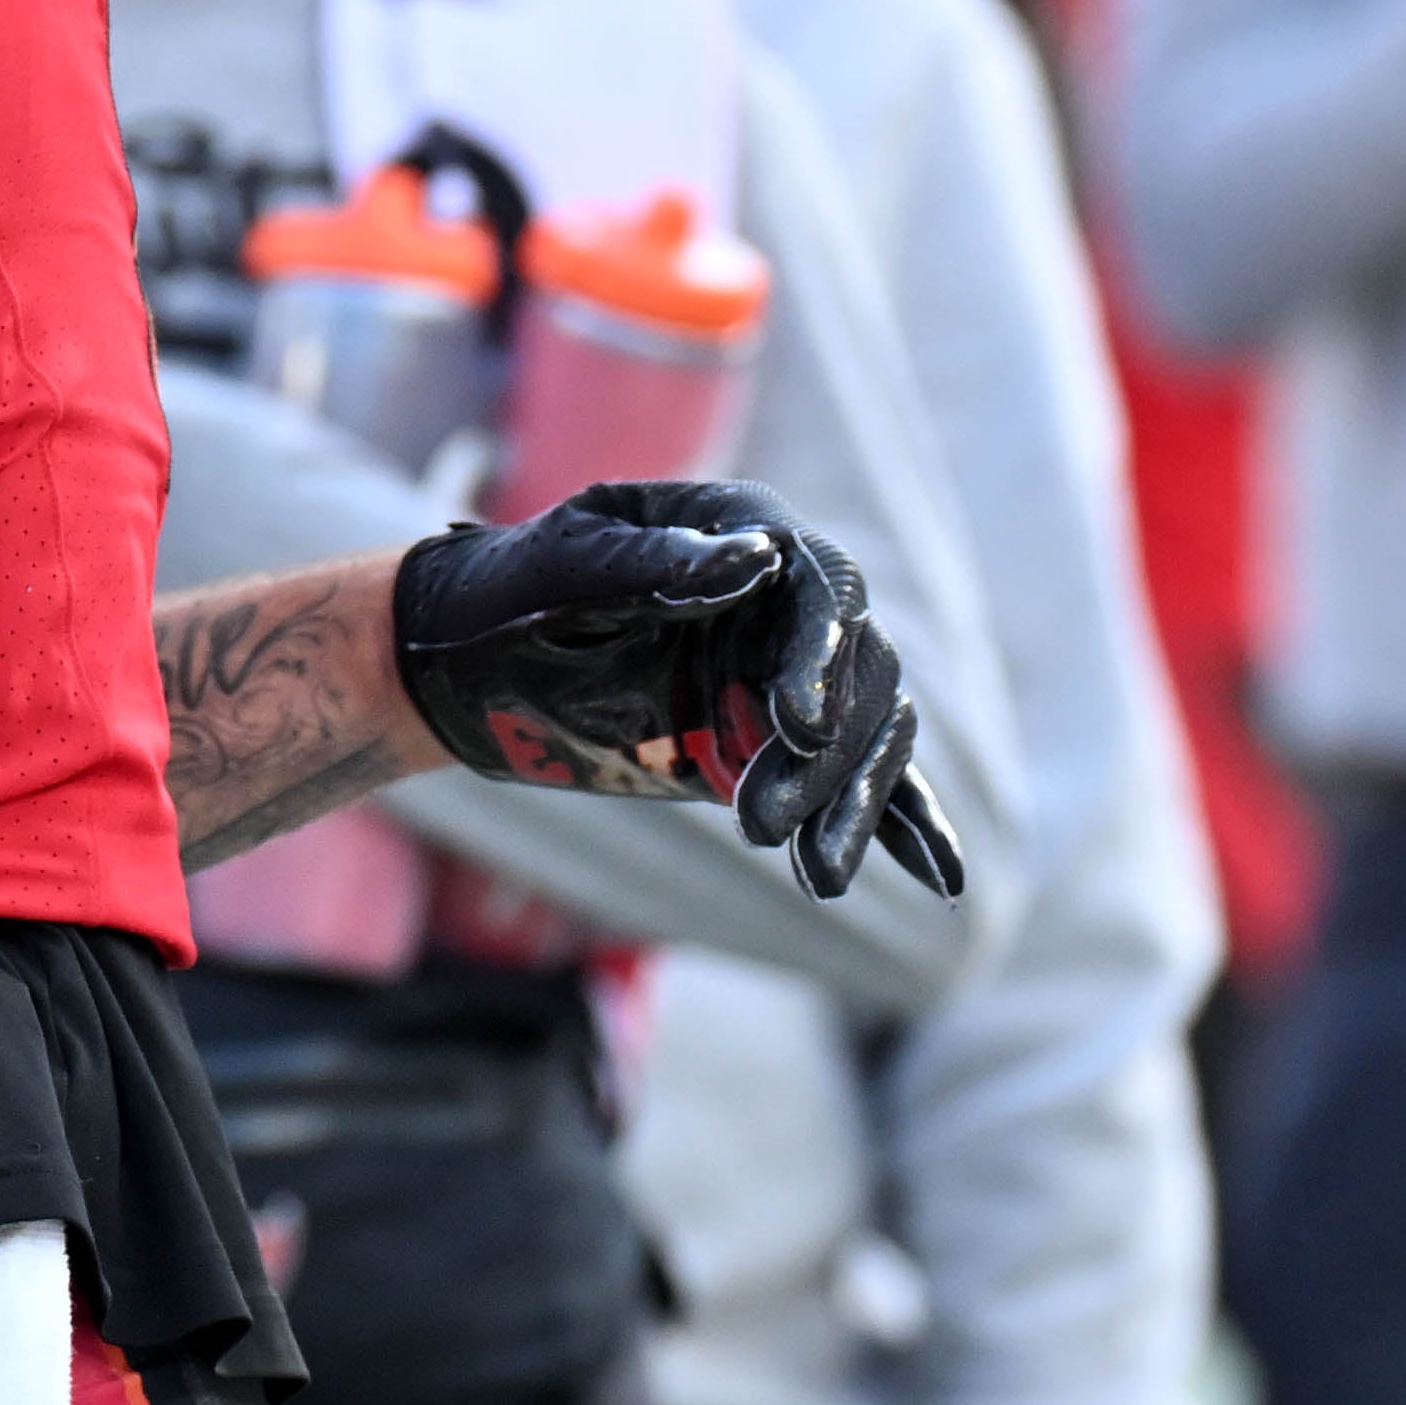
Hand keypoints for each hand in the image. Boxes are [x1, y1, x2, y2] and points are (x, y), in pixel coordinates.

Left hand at [394, 476, 968, 900]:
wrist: (467, 663)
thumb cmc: (502, 594)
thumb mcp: (558, 571)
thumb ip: (647, 562)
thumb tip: (752, 557)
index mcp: (737, 529)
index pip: (818, 585)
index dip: (819, 651)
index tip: (793, 723)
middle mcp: (779, 597)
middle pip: (856, 672)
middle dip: (825, 756)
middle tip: (760, 826)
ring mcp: (782, 671)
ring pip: (862, 735)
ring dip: (850, 803)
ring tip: (814, 875)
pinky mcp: (773, 740)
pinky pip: (856, 776)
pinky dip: (899, 819)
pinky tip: (938, 873)